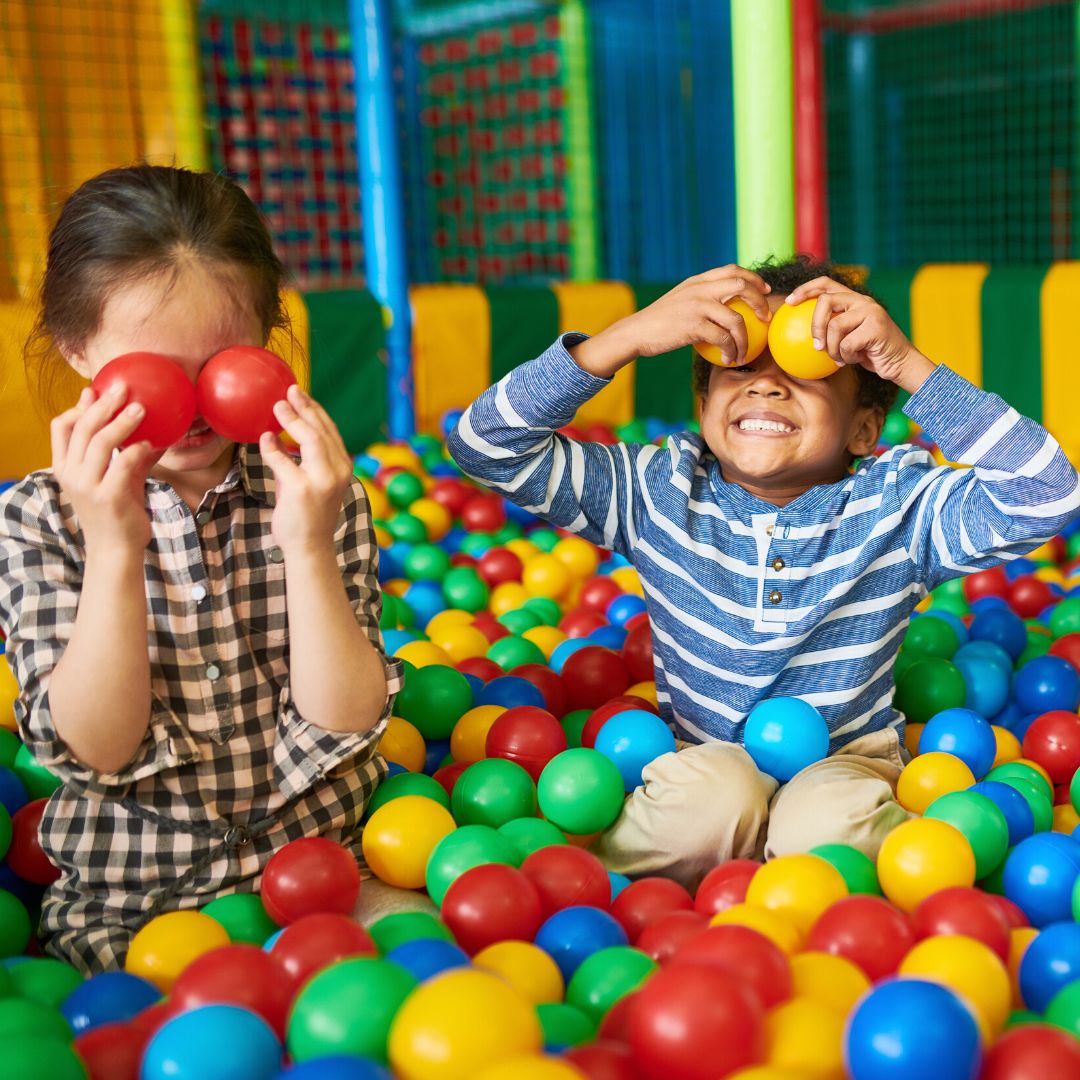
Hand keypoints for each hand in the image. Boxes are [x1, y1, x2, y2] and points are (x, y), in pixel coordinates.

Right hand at [51, 383, 159, 553]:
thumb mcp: (117, 478)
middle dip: (103, 404)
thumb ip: (125, 454)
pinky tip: (152, 444)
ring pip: (100, 442)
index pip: (61, 427)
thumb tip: (146, 429)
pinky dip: (137, 450)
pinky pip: (123, 465)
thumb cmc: (117, 511)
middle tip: (123, 388)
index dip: (78, 406)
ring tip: (141, 408)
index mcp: (65, 467)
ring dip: (122, 422)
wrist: (116, 550)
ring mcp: (87, 486)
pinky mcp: (109, 497)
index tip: (96, 391)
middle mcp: (71, 474)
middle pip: (82, 428)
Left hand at [260, 385, 351, 556]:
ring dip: (291, 419)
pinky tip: (264, 438)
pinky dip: (271, 447)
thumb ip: (300, 461)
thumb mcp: (310, 483)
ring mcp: (321, 480)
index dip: (316, 410)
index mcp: (343, 468)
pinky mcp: (301, 489)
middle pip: (321, 430)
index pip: (331, 432)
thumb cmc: (308, 516)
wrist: (310, 548)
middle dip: (305, 407)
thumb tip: (277, 437)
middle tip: (289, 390)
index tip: (302, 395)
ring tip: (277, 406)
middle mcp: (338, 471)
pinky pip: (282, 460)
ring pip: (308, 438)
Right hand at [571, 265, 771, 377]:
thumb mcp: (680, 300)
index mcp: (698, 281)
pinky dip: (731, 351)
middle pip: (742, 287)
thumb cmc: (658, 322)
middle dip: (759, 302)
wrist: (636, 332)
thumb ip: (700, 297)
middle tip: (765, 318)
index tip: (764, 291)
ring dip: (745, 339)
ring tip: (744, 352)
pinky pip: (723, 339)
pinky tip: (729, 359)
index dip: (753, 279)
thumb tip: (725, 307)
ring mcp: (697, 306)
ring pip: (736, 319)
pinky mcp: (694, 326)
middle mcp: (700, 289)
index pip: (732, 270)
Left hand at [785, 277, 934, 391]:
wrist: (900, 364)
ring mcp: (871, 312)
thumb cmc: (870, 353)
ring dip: (832, 349)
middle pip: (825, 301)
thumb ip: (831, 329)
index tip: (789, 302)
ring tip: (839, 358)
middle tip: (816, 345)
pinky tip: (853, 360)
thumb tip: (798, 333)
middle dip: (815, 325)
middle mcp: (862, 301)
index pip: (826, 284)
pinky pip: (846, 343)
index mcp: (854, 300)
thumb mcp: (846, 339)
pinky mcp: (876, 327)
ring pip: (834, 326)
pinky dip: (846, 356)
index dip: (805, 289)